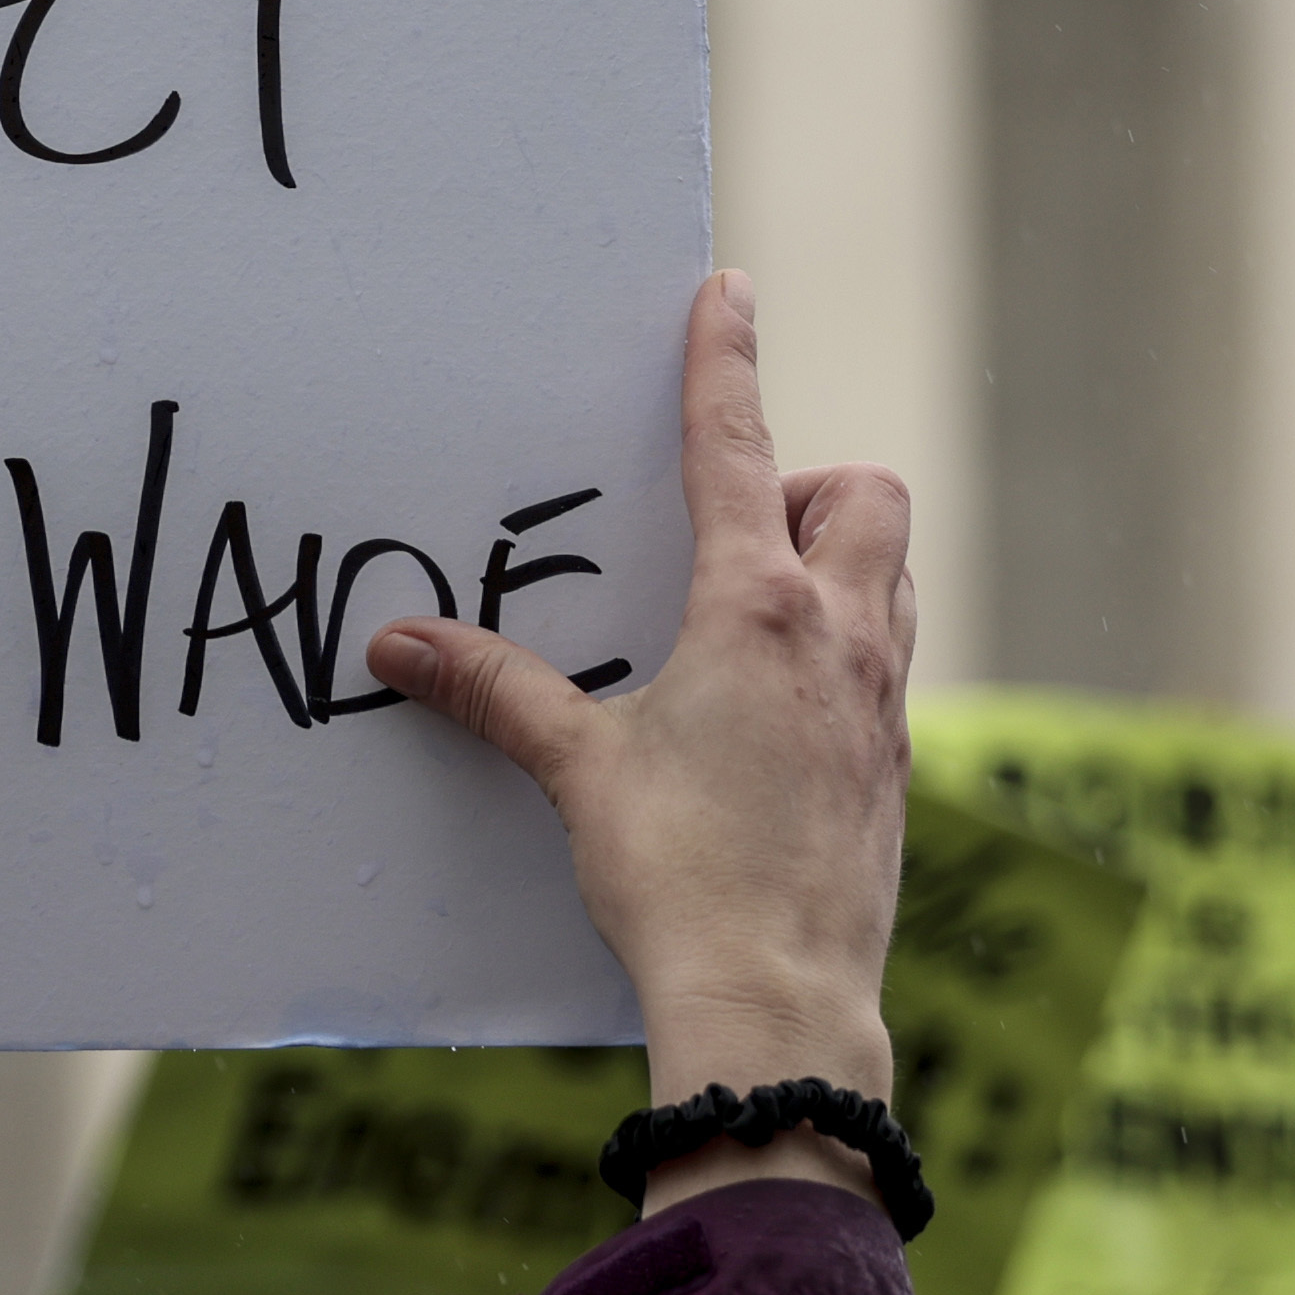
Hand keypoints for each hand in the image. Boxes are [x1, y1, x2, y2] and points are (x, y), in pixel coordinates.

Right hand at [369, 271, 915, 1214]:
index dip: (725, 360)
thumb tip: (399, 645)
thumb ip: (495, 693)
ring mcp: (881, 702)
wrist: (780, 1004)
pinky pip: (888, 660)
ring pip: (891, 573)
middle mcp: (838, 637)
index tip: (727, 291)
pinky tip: (782, 709)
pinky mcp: (896, 765)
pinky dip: (847, 646)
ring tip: (752, 614)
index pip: (738, 445)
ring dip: (838, 560)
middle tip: (734, 532)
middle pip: (863, 494)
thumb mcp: (578, 772)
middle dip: (809, 482)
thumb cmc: (681, 880)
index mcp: (756, 611)